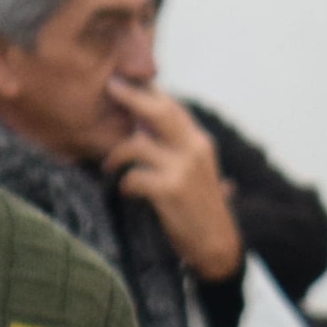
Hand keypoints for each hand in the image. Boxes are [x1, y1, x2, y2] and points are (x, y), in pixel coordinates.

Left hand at [106, 82, 242, 282]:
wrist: (216, 245)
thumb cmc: (200, 209)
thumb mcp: (197, 172)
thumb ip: (177, 149)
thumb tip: (143, 127)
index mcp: (199, 142)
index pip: (172, 108)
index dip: (148, 93)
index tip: (126, 81)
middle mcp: (194, 149)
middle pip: (158, 110)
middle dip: (131, 96)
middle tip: (110, 86)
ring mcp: (182, 168)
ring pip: (136, 144)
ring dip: (116, 155)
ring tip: (109, 166)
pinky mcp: (170, 190)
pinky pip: (133, 177)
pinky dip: (125, 184)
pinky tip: (127, 192)